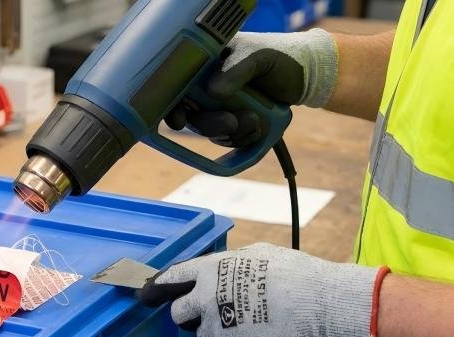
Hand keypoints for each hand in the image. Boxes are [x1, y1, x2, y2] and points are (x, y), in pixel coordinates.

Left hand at [140, 243, 376, 336]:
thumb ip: (228, 266)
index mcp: (210, 270)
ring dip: (221, 335)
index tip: (145, 295)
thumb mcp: (257, 255)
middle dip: (191, 316)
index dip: (155, 288)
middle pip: (179, 315)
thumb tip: (221, 272)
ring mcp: (215, 328)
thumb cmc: (296, 275)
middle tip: (215, 315)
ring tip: (252, 326)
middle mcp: (205, 298)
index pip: (170, 278)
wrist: (320, 305)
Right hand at [165, 29, 337, 146]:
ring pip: (210, 132)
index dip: (172, 107)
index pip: (175, 88)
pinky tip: (259, 128)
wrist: (306, 75)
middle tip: (233, 122)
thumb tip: (212, 92)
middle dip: (211, 125)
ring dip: (233, 134)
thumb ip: (236, 70)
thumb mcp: (258, 55)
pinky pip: (228, 140)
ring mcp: (219, 107)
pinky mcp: (233, 122)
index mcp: (205, 65)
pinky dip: (242, 140)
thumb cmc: (280, 56)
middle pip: (192, 117)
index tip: (179, 120)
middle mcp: (207, 87)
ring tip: (257, 121)